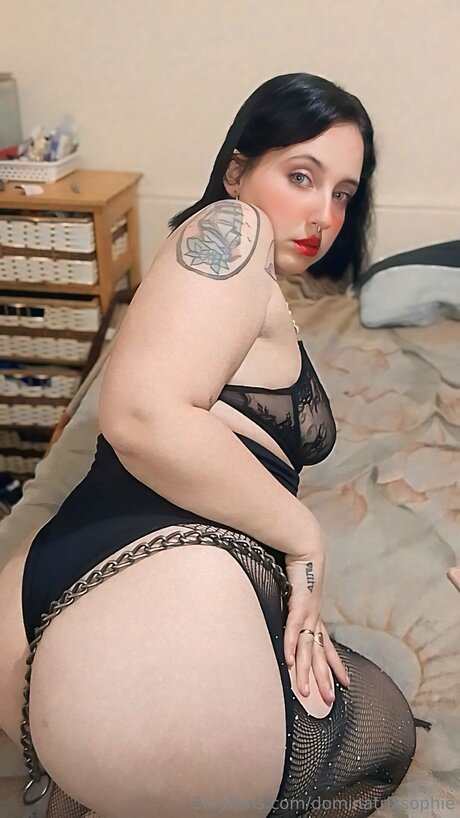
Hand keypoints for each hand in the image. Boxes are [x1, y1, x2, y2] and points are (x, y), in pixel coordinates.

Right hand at [284, 550, 349, 700]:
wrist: (306, 545)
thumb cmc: (301, 565)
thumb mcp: (299, 589)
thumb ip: (295, 604)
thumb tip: (292, 611)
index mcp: (316, 615)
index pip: (327, 646)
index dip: (335, 666)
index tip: (343, 684)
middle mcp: (315, 617)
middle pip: (321, 654)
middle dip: (324, 679)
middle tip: (328, 702)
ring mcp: (308, 612)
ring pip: (309, 648)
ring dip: (307, 672)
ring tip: (307, 693)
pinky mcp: (298, 603)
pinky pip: (294, 629)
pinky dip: (292, 646)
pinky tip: (289, 663)